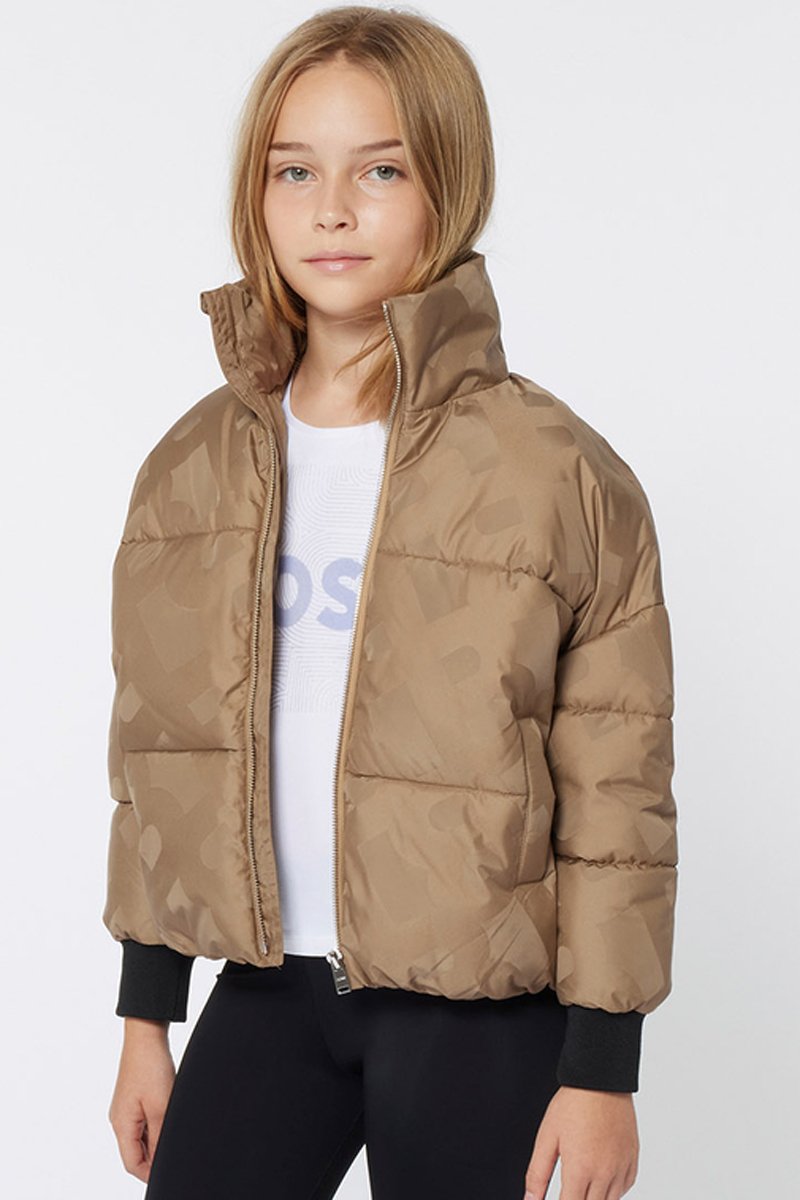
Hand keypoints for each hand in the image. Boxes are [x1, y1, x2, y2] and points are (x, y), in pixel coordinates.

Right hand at [108, 1019, 175, 1182]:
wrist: (146, 1034)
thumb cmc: (151, 1067)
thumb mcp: (160, 1107)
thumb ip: (159, 1138)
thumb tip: (161, 1162)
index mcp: (121, 1125)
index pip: (132, 1164)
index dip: (150, 1174)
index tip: (170, 1171)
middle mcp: (119, 1119)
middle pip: (135, 1152)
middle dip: (154, 1157)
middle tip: (176, 1151)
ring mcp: (125, 1107)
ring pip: (140, 1137)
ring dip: (156, 1140)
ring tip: (174, 1131)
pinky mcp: (134, 1096)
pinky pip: (143, 1121)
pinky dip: (155, 1125)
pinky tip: (169, 1117)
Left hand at [523, 1085, 638, 1199]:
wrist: (601, 1080)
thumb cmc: (574, 1104)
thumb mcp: (547, 1137)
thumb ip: (537, 1174)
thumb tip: (530, 1199)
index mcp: (580, 1169)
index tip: (556, 1199)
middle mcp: (604, 1174)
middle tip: (569, 1189)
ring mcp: (621, 1168)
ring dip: (594, 1199)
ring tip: (582, 1184)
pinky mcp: (632, 1161)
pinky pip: (624, 1189)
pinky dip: (612, 1191)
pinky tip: (599, 1179)